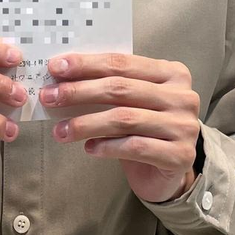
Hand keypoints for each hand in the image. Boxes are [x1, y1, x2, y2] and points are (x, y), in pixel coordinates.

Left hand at [41, 52, 200, 203]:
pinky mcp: (180, 155)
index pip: (122, 63)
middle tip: (50, 97)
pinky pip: (135, 147)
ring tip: (60, 131)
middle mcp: (183, 96)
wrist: (168, 171)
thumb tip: (62, 77)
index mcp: (172, 72)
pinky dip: (107, 147)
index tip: (55, 68)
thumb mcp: (132, 101)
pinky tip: (89, 148)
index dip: (86, 64)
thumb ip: (110, 86)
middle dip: (79, 92)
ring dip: (86, 124)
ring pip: (125, 119)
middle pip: (121, 89)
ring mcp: (184, 126)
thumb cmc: (145, 128)